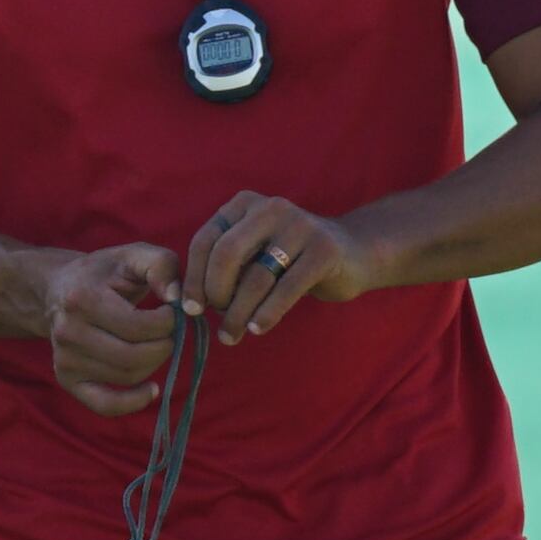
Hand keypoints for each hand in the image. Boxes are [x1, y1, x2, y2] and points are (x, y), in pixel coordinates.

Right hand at [39, 242, 185, 414]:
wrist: (58, 290)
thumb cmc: (103, 273)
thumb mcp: (132, 256)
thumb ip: (161, 266)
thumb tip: (178, 298)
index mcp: (82, 299)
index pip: (140, 326)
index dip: (169, 322)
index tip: (172, 311)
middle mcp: (68, 332)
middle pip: (134, 355)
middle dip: (164, 345)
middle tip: (169, 332)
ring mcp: (64, 359)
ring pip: (126, 376)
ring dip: (154, 364)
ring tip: (155, 344)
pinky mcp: (66, 378)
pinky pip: (104, 405)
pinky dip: (133, 403)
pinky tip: (152, 390)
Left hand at [184, 194, 373, 343]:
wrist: (353, 252)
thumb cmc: (290, 259)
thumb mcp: (253, 253)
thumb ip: (223, 268)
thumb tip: (186, 302)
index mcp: (244, 204)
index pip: (205, 240)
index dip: (193, 278)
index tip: (189, 309)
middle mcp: (270, 208)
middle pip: (225, 255)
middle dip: (215, 293)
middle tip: (217, 318)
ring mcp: (300, 226)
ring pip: (255, 278)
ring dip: (239, 314)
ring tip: (232, 335)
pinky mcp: (323, 251)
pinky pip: (285, 289)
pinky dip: (267, 314)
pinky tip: (258, 329)